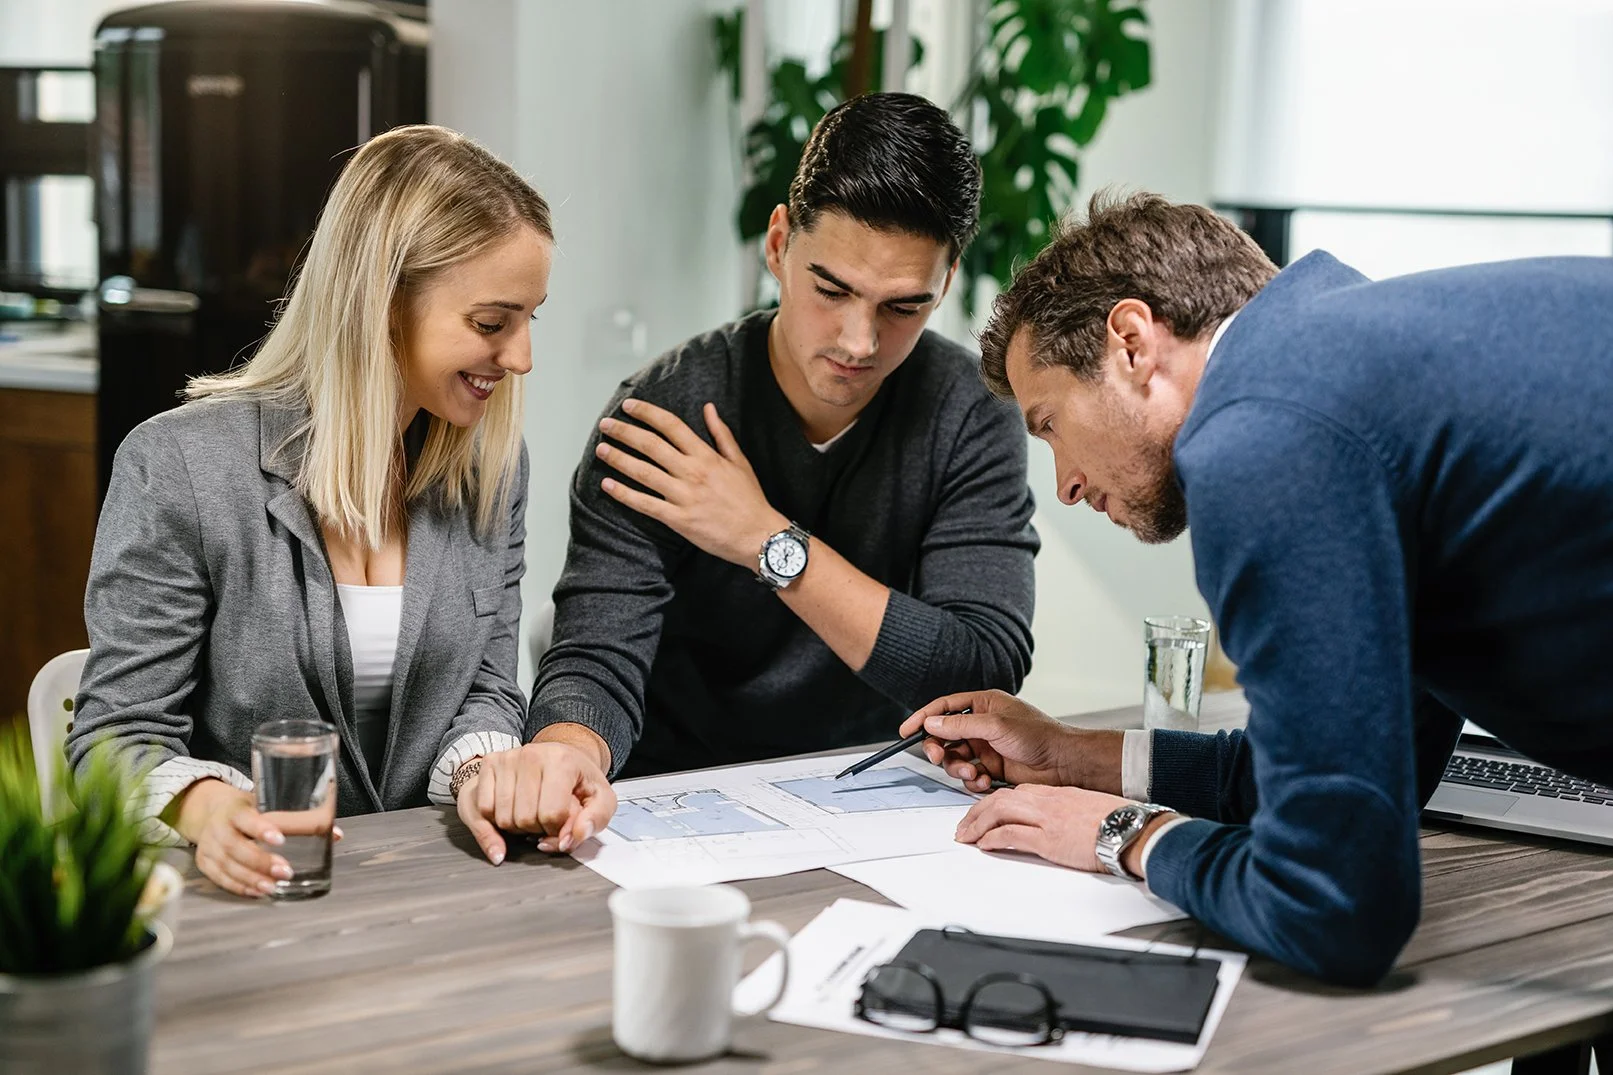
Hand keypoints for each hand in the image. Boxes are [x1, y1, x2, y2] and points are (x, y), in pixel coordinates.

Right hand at [172, 778, 343, 898]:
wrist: (208, 810)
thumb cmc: (247, 808)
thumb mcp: (267, 803)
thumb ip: (298, 818)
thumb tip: (336, 834)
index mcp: (235, 810)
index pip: (246, 819)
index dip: (262, 829)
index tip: (280, 839)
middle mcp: (219, 828)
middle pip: (236, 847)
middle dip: (261, 862)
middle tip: (286, 872)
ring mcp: (209, 847)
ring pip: (228, 866)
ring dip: (252, 879)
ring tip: (273, 887)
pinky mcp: (204, 863)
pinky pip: (221, 878)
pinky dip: (239, 887)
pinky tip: (257, 892)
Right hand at [456, 740, 616, 864]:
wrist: (561, 757)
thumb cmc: (579, 780)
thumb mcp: (600, 799)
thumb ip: (594, 821)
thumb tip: (570, 839)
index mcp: (561, 761)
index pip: (552, 814)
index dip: (557, 829)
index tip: (562, 822)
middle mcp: (531, 754)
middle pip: (524, 819)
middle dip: (537, 829)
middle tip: (546, 818)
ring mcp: (507, 757)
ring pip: (502, 818)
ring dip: (517, 827)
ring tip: (531, 813)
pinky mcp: (490, 763)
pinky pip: (483, 810)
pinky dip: (497, 819)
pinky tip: (514, 810)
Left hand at [595, 398, 786, 567]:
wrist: (759, 535)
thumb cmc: (750, 500)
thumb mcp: (740, 461)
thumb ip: (721, 434)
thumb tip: (709, 408)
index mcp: (706, 456)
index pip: (671, 426)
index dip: (647, 413)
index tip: (629, 406)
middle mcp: (692, 472)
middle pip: (651, 445)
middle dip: (625, 432)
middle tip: (606, 424)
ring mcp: (684, 496)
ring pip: (643, 472)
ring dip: (618, 459)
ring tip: (601, 449)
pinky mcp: (678, 519)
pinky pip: (645, 504)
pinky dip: (624, 494)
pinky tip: (608, 485)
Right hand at [899, 689, 1109, 792]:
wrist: (1063, 764)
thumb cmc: (1039, 736)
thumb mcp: (996, 725)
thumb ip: (960, 725)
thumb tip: (932, 723)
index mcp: (983, 705)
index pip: (944, 708)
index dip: (924, 718)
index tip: (906, 730)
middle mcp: (982, 725)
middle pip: (945, 736)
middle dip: (939, 749)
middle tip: (938, 757)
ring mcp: (986, 747)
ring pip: (955, 758)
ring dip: (958, 768)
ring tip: (972, 772)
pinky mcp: (991, 767)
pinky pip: (969, 775)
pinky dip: (972, 780)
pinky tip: (984, 780)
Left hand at [955, 785, 1151, 872]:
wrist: (1134, 830)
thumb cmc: (1119, 822)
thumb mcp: (1088, 810)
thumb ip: (1067, 812)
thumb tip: (1058, 823)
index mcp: (1058, 794)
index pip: (1015, 793)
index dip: (993, 803)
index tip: (983, 812)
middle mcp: (1048, 801)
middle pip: (1000, 799)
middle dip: (976, 813)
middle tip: (964, 826)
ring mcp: (1047, 819)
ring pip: (999, 812)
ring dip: (977, 825)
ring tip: (965, 836)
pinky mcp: (1049, 839)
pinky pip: (1011, 834)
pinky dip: (993, 838)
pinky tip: (984, 844)